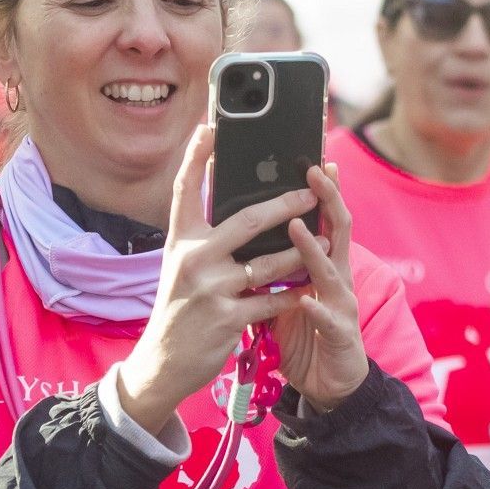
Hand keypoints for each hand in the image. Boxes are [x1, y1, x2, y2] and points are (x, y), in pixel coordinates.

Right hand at [113, 125, 315, 433]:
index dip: (196, 157)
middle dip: (285, 204)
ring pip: (268, 261)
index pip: (185, 190)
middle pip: (246, 220)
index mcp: (179, 241)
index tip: (211, 126)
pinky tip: (311, 287)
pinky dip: (293, 293)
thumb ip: (204, 237)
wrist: (163, 362)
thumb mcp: (181, 267)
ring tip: (327, 239)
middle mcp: (192, 259)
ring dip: (302, 251)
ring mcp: (210, 289)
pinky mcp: (227, 318)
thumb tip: (233, 205)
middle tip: (312, 189)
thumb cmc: (180, 308)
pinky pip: (272, 299)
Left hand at [267, 161, 368, 413]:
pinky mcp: (339, 336)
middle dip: (328, 200)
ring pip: (331, 271)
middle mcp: (338, 279)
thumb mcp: (287, 294)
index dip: (323, 189)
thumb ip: (274, 266)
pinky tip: (305, 299)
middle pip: (339, 231)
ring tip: (297, 227)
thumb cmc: (308, 335)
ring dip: (313, 249)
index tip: (314, 158)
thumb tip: (243, 236)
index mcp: (324, 265)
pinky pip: (326, 320)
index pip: (325, 219)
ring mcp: (341, 306)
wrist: (331, 384)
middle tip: (315, 170)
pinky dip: (316, 309)